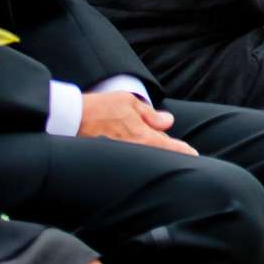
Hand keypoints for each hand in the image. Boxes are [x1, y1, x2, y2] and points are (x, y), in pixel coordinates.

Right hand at [78, 91, 195, 155]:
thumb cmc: (99, 107)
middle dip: (168, 153)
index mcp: (142, 136)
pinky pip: (129, 159)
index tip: (193, 155)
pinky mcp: (110, 161)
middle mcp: (134, 150)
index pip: (170, 147)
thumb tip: (168, 121)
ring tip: (156, 149)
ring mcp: (122, 157)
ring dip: (152, 154)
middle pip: (158, 154)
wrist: (70, 119)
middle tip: (179, 153)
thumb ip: (150, 114)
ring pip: (145, 158)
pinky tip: (136, 152)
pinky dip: (136, 156)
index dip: (184, 151)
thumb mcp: (128, 102)